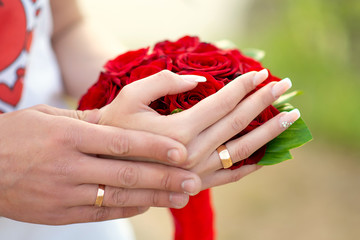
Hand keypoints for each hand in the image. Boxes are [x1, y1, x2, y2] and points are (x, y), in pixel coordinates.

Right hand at [0, 105, 200, 223]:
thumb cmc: (15, 136)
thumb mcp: (47, 117)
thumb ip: (85, 120)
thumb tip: (118, 121)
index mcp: (69, 136)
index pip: (121, 142)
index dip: (154, 147)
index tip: (181, 152)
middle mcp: (69, 166)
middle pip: (127, 173)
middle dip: (163, 178)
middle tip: (192, 181)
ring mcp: (64, 194)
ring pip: (118, 196)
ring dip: (153, 197)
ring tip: (180, 197)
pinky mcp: (59, 214)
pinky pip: (101, 212)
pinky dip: (127, 208)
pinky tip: (148, 205)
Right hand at [100, 70, 298, 189]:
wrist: (103, 164)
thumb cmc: (114, 126)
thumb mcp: (132, 95)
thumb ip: (166, 82)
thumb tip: (199, 82)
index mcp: (179, 131)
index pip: (221, 103)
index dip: (243, 86)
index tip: (261, 73)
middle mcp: (193, 154)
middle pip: (238, 123)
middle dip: (264, 102)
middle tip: (284, 87)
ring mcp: (197, 172)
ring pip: (242, 150)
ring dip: (268, 132)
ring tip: (289, 118)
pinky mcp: (195, 184)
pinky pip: (230, 176)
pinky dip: (250, 165)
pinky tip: (265, 157)